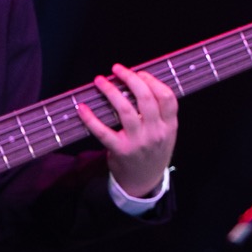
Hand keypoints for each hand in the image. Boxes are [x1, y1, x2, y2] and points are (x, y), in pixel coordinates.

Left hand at [79, 63, 178, 198]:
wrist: (144, 182)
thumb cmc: (153, 153)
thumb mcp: (166, 134)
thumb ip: (159, 114)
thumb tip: (139, 85)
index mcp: (169, 126)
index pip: (167, 97)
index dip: (153, 81)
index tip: (140, 73)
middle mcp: (156, 132)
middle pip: (146, 99)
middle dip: (130, 79)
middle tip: (117, 69)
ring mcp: (138, 142)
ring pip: (124, 110)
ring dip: (110, 91)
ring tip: (100, 81)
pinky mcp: (119, 150)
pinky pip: (102, 131)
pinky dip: (90, 118)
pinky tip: (82, 108)